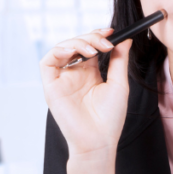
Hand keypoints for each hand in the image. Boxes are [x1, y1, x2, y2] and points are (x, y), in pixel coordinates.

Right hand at [39, 29, 131, 157]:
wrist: (99, 141)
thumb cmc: (109, 118)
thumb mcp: (118, 84)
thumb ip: (119, 61)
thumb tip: (125, 39)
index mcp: (89, 74)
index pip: (90, 47)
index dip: (98, 36)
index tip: (111, 32)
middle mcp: (74, 74)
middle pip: (76, 44)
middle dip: (90, 38)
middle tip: (105, 41)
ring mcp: (62, 80)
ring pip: (62, 49)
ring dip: (76, 42)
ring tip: (93, 50)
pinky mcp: (51, 86)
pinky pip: (47, 62)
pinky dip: (58, 51)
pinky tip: (74, 52)